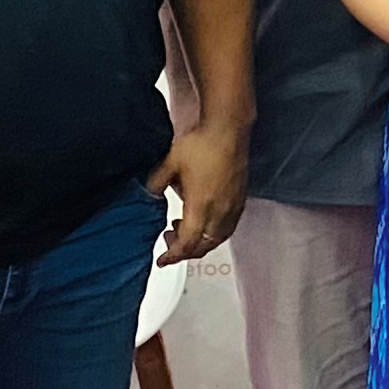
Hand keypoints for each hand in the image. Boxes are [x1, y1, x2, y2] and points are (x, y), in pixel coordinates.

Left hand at [153, 117, 248, 263]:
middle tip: (169, 242)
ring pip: (218, 239)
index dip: (173, 255)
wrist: (228, 128)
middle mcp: (220, 211)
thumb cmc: (202, 143)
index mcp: (201, 205)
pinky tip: (205, 222)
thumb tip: (148, 195)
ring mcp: (232, 206)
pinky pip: (228, 228)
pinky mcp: (240, 199)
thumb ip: (156, 183)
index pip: (187, 243)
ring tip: (184, 230)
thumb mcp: (170, 163)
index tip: (163, 260)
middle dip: (185, 251)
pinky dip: (214, 234)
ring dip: (200, 243)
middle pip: (203, 246)